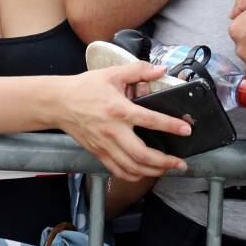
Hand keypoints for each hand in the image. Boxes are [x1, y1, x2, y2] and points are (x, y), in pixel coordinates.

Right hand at [56, 62, 190, 179]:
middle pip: (142, 154)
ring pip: (131, 167)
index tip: (186, 130)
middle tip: (180, 163)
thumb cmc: (85, 87)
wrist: (59, 102)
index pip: (150, 120)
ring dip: (152, 171)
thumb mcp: (112, 73)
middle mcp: (113, 131)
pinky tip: (143, 173)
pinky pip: (118, 170)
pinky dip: (133, 175)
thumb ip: (138, 70)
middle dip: (165, 162)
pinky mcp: (98, 153)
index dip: (170, 126)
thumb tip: (161, 70)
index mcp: (119, 109)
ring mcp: (105, 145)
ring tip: (167, 169)